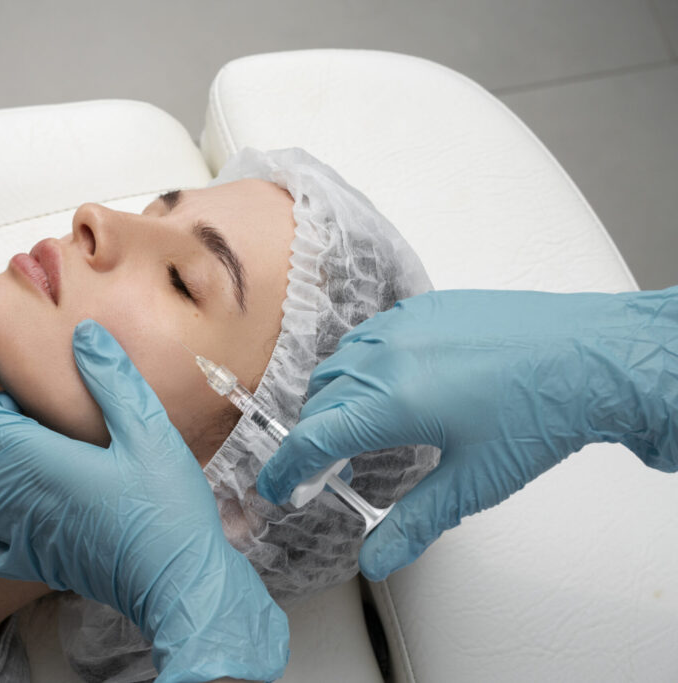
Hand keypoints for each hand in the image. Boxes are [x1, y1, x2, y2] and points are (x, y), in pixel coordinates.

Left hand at [0, 320, 288, 681]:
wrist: (177, 582)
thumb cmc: (166, 506)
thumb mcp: (147, 429)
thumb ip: (111, 379)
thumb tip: (84, 334)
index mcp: (35, 461)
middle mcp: (15, 500)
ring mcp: (21, 536)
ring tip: (6, 444)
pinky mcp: (35, 562)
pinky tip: (20, 502)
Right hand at [256, 288, 677, 580]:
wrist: (590, 356)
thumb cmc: (540, 413)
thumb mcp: (473, 482)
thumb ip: (414, 522)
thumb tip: (376, 559)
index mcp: (392, 400)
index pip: (312, 438)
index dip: (287, 469)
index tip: (280, 487)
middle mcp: (387, 355)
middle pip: (320, 402)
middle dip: (313, 440)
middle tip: (326, 472)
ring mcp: (404, 324)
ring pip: (340, 365)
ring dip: (334, 402)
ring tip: (359, 431)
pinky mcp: (424, 307)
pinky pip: (369, 336)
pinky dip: (361, 367)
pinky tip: (389, 387)